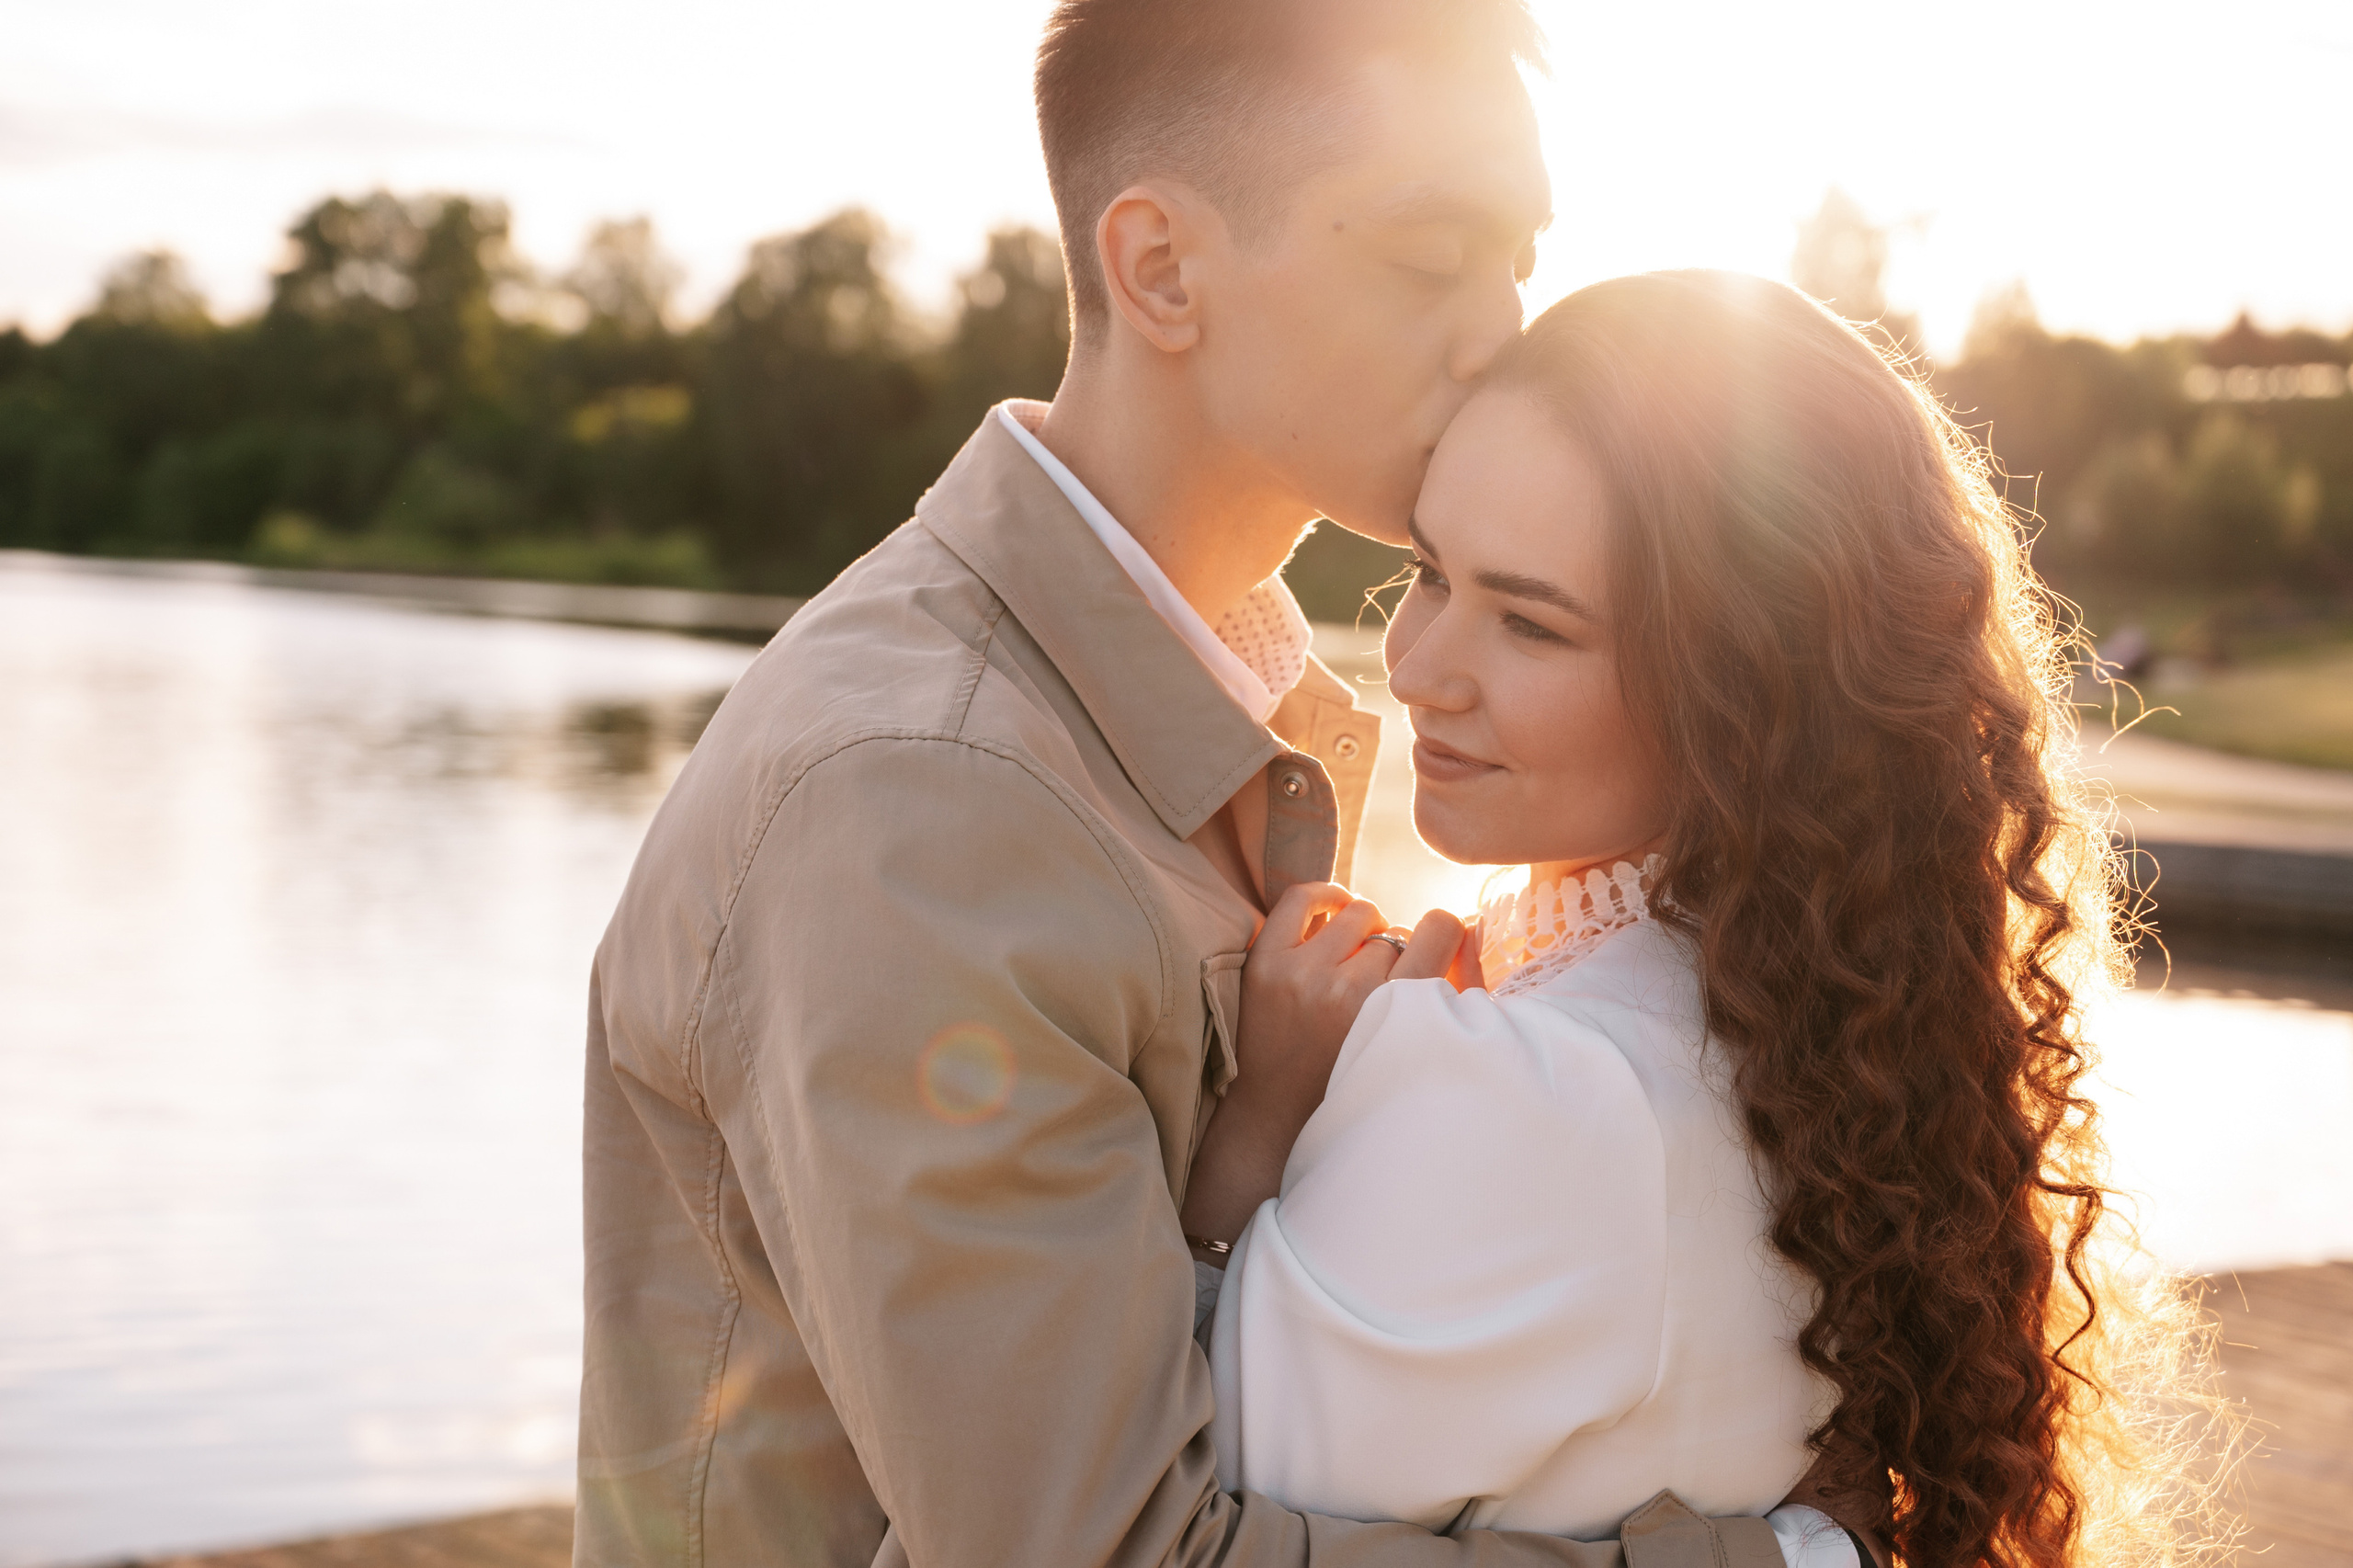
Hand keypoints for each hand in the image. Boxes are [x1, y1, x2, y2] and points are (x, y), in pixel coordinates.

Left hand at [1177, 885, 1465, 1254]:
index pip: (1439, 929)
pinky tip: (1336, 913)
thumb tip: (1468, 925)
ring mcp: (1299, 972)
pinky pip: (1301, 898)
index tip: (1437, 948)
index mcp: (1391, 1012)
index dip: (1444, 934)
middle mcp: (1345, 988)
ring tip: (1358, 961)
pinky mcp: (1265, 962)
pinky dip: (1325, 897)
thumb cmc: (1355, 1084)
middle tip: (1382, 987)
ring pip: (1358, 913)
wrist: (1274, 1119)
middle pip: (1395, 933)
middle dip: (1395, 955)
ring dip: (1365, 933)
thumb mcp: (1417, 1047)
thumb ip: (1457, 988)